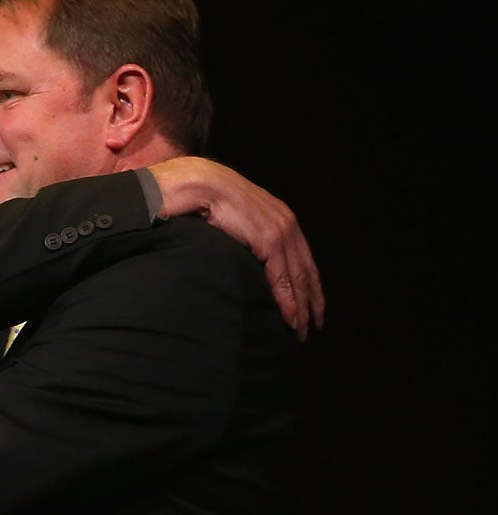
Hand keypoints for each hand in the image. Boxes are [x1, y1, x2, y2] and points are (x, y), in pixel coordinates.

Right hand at [146, 157, 323, 339]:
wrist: (200, 184)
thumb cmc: (207, 197)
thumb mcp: (233, 216)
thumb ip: (244, 232)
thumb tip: (239, 250)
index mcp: (280, 218)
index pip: (301, 257)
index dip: (308, 283)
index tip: (311, 304)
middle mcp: (287, 225)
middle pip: (306, 270)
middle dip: (312, 300)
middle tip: (313, 325)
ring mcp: (281, 232)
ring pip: (298, 278)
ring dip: (302, 307)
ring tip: (302, 330)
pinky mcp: (270, 241)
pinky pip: (283, 278)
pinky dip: (289, 301)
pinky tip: (292, 318)